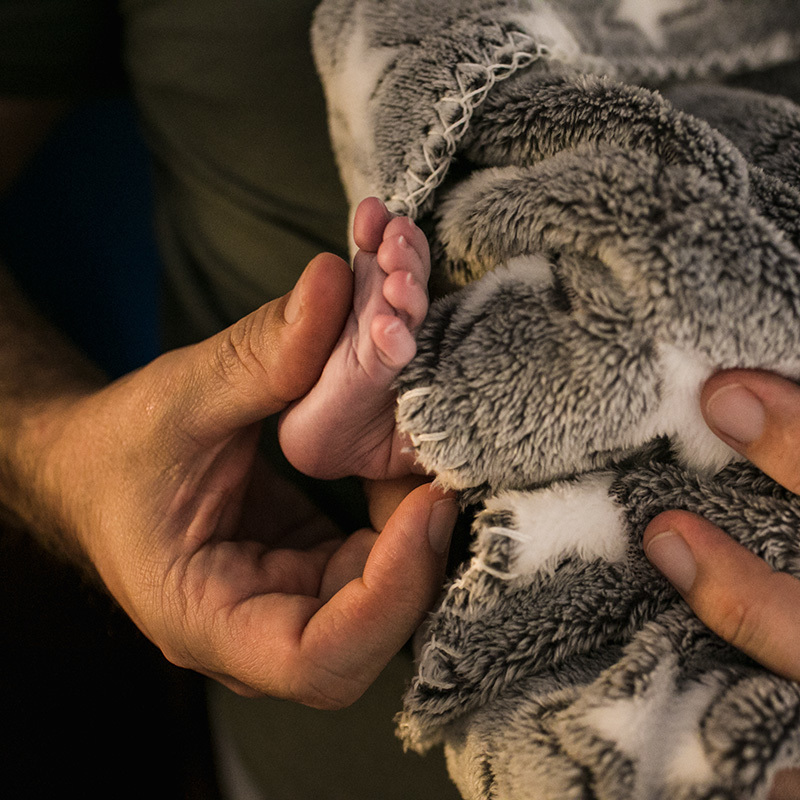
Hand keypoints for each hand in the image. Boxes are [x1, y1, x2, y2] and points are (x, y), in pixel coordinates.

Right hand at [20, 253, 455, 707]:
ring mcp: (291, 610)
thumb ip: (260, 353)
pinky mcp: (315, 578)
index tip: (429, 507)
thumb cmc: (119, 447)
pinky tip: (410, 463)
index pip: (319, 660)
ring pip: (386, 605)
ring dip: (420, 537)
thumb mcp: (181, 396)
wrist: (93, 467)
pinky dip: (404, 519)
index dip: (390, 597)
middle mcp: (254, 636)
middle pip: (369, 640)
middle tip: (447, 474)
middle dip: (420, 562)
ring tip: (431, 457)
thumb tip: (336, 281)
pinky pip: (379, 567)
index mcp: (205, 621)